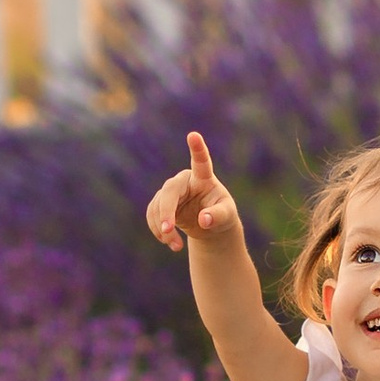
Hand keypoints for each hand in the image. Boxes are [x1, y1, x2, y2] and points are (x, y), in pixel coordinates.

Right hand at [146, 129, 243, 254]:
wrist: (210, 225)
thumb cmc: (221, 216)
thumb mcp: (226, 217)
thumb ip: (217, 216)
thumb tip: (204, 220)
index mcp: (204, 178)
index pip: (201, 161)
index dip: (197, 149)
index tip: (193, 135)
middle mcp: (185, 180)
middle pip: (170, 190)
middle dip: (166, 211)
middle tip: (168, 230)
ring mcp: (171, 191)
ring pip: (158, 205)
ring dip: (162, 227)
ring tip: (175, 245)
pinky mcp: (161, 203)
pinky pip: (152, 215)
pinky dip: (159, 231)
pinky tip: (171, 243)